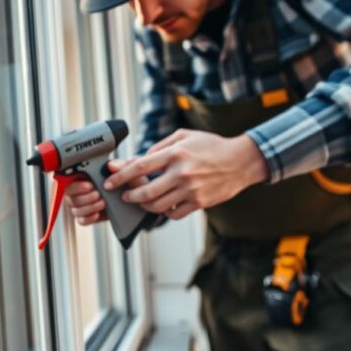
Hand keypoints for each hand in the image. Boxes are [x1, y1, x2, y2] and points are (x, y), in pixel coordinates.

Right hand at [65, 158, 147, 225]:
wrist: (133, 196)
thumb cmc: (125, 180)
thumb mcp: (125, 171)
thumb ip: (119, 167)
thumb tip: (111, 165)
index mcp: (83, 177)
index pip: (69, 182)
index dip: (77, 186)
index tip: (90, 185)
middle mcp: (79, 191)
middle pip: (71, 197)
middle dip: (85, 197)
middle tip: (98, 194)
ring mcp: (82, 205)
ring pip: (76, 210)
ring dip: (89, 207)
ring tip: (103, 203)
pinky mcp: (87, 216)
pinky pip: (81, 220)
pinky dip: (88, 218)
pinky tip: (98, 214)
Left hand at [102, 129, 267, 219]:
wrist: (240, 161)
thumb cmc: (210, 146)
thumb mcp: (184, 136)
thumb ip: (159, 147)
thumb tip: (137, 160)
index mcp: (175, 154)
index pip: (139, 167)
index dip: (120, 176)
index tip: (110, 181)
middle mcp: (181, 173)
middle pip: (145, 192)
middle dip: (129, 196)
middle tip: (125, 196)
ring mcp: (190, 190)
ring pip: (157, 206)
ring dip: (144, 206)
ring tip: (141, 201)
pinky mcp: (199, 203)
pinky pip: (174, 214)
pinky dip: (165, 212)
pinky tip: (163, 205)